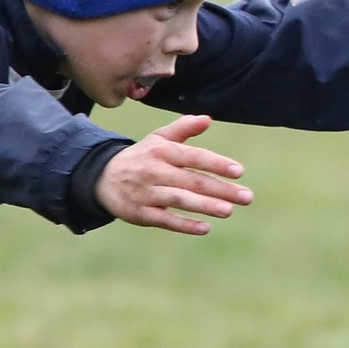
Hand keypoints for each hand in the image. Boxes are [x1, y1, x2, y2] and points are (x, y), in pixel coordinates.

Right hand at [94, 114, 251, 235]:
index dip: (216, 163)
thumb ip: (184, 128)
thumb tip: (208, 119)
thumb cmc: (141, 156)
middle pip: (192, 180)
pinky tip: (205, 228)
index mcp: (162, 151)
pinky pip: (164, 220)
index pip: (193, 156)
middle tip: (246, 197)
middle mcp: (154, 171)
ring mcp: (146, 193)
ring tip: (229, 210)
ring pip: (180, 200)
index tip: (239, 171)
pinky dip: (184, 225)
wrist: (101, 177)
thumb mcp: (158, 138)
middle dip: (221, 189)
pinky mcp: (140, 213)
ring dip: (205, 206)